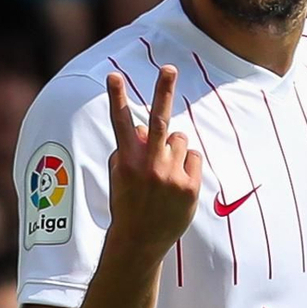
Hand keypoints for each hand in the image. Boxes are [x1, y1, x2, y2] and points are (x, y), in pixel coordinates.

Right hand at [106, 65, 202, 263]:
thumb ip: (131, 148)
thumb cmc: (129, 201)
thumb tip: (144, 129)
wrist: (140, 240)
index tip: (113, 75)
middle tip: (169, 68)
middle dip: (163, 90)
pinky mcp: (189, 187)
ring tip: (165, 170)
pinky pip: (193, 157)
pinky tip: (177, 182)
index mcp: (127, 161)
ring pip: (180, 139)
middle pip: (160, 121)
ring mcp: (171, 177)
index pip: (122, 123)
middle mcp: (149, 166)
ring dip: (175, 147)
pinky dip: (187, 164)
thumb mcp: (121, 174)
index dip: (117, 98)